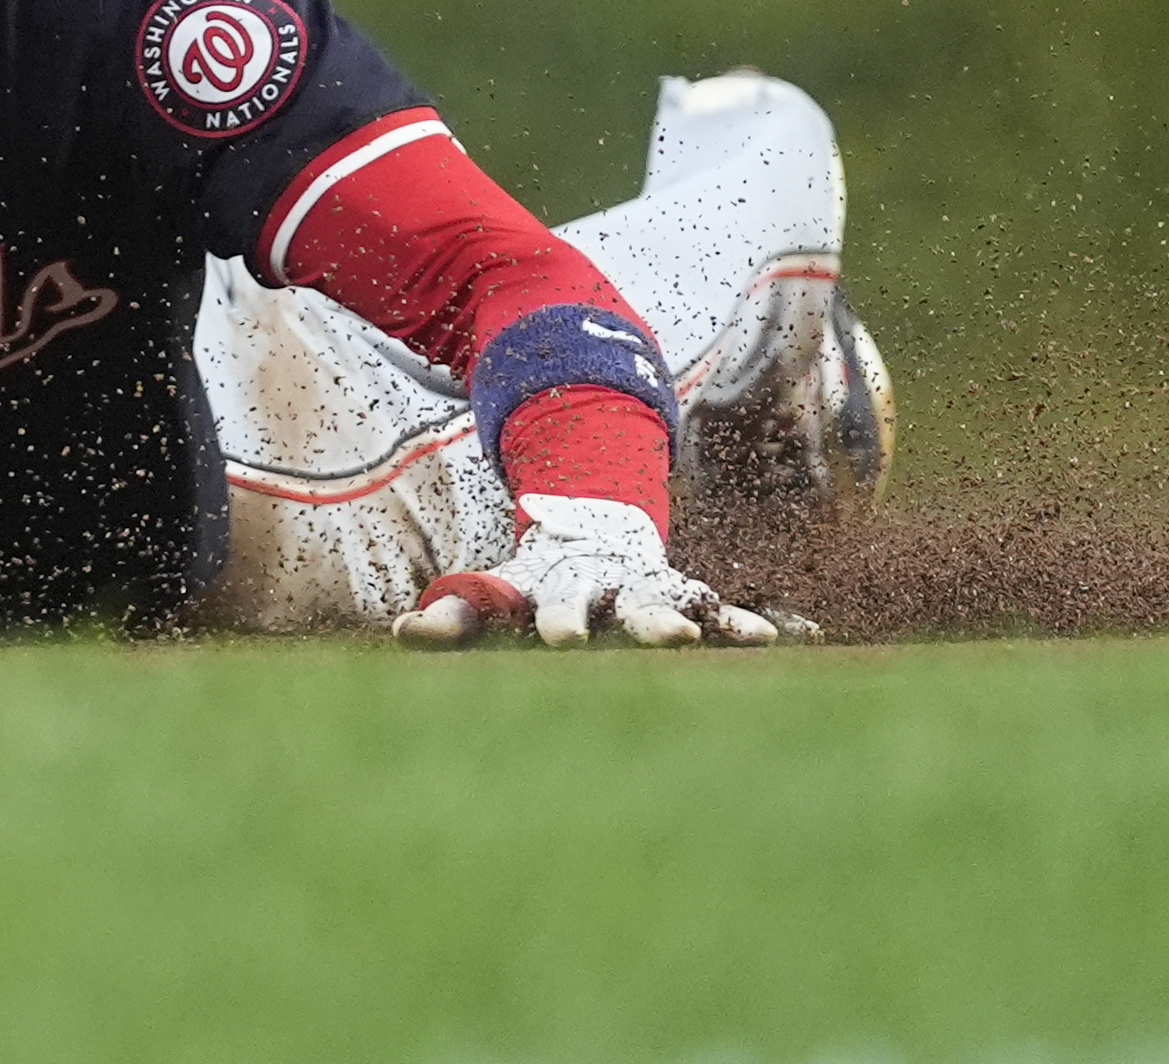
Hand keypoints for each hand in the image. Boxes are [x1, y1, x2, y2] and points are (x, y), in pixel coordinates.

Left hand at [391, 495, 779, 649]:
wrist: (601, 529)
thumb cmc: (538, 583)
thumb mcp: (494, 594)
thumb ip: (453, 616)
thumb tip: (406, 634)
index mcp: (533, 583)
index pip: (504, 598)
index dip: (480, 614)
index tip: (505, 635)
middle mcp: (586, 581)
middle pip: (575, 599)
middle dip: (570, 618)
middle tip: (564, 640)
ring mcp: (636, 586)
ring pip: (648, 601)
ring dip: (661, 619)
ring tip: (682, 638)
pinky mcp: (681, 593)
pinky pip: (713, 607)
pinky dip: (735, 622)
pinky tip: (763, 638)